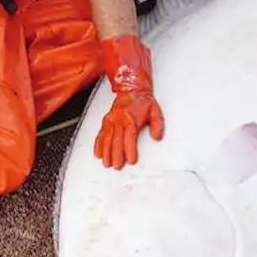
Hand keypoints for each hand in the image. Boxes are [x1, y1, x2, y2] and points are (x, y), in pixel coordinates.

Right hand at [96, 35, 164, 169]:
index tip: (131, 160)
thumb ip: (158, 124)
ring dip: (106, 153)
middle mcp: (119, 120)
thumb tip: (158, 137)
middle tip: (117, 166)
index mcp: (131, 119)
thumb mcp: (155, 111)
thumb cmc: (143, 102)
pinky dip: (98, 145)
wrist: (131, 90)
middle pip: (117, 141)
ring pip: (107, 139)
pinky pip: (100, 134)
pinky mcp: (106, 121)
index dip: (130, 150)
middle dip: (116, 155)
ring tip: (107, 163)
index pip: (130, 137)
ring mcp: (111, 121)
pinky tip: (98, 154)